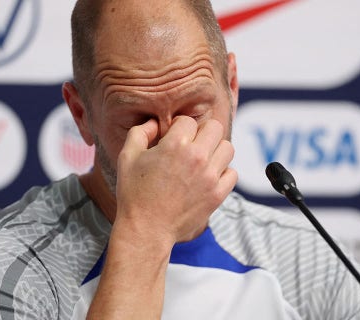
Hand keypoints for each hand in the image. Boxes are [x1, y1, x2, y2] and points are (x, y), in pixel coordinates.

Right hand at [114, 116, 237, 243]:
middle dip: (201, 132)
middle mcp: (197, 157)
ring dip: (215, 150)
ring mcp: (210, 177)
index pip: (188, 121)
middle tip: (190, 145)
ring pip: (228, 148)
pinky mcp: (217, 194)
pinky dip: (222, 173)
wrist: (146, 229)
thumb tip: (154, 122)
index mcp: (175, 145)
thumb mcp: (127, 157)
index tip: (172, 138)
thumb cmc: (134, 193)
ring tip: (201, 160)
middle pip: (214, 127)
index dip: (178, 127)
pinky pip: (232, 173)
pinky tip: (207, 177)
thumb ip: (140, 132)